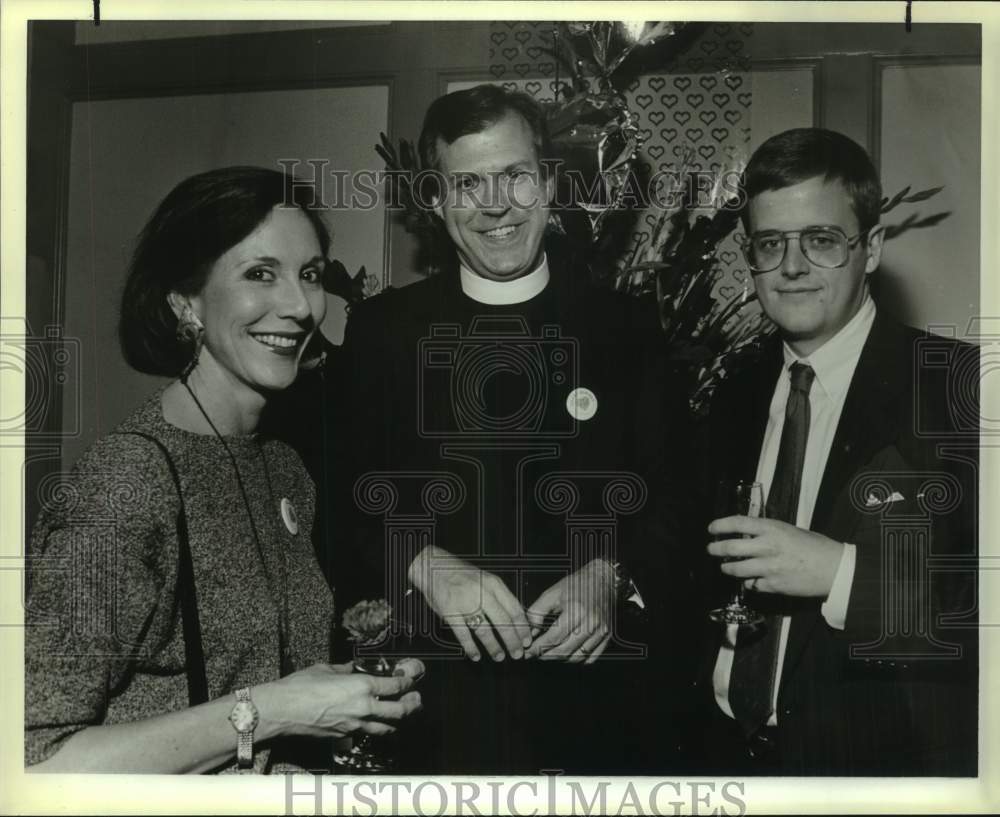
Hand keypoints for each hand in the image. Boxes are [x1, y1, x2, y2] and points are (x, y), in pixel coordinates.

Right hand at [255, 661, 422, 738]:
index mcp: (362, 686)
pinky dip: (377, 728)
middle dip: (413, 705)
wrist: (281, 711)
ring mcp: (355, 725)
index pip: (396, 686)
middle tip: (417, 699)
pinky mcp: (344, 737)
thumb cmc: (300, 687)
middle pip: (400, 711)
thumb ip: (343, 669)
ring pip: (388, 727)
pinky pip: (368, 733)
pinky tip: (377, 724)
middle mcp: (364, 708)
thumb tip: (350, 668)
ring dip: (399, 721)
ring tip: (404, 714)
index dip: (408, 681)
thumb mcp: (325, 669)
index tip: (413, 677)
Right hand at [408, 546, 531, 661]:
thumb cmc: (461, 575)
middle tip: (518, 654)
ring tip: (500, 657)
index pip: (514, 609)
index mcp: (493, 583)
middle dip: (513, 641)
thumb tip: (518, 618)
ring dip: (494, 647)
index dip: (523, 628)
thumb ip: (499, 596)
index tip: (527, 640)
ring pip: (485, 630)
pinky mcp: (449, 612)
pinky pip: (463, 634)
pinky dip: (471, 648)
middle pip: (503, 622)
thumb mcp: (485, 579)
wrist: (432, 565)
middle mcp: (482, 592)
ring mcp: (465, 602)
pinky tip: (476, 656)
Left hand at [525, 559, 614, 663]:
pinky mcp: (607, 636)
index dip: (538, 647)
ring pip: (577, 657)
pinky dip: (577, 660)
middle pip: (565, 650)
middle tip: (535, 655)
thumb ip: (537, 612)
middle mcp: (590, 622)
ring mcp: (601, 631)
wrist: (603, 580)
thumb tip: (530, 632)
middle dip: (546, 656)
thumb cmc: (577, 584)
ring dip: (560, 659)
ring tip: (549, 654)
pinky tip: (567, 654)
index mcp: (576, 610)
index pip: (554, 638)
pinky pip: (591, 657)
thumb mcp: (552, 593)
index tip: (528, 651)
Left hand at [707, 516, 844, 596]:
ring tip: (725, 567)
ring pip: (736, 569)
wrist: (835, 569)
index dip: (720, 525)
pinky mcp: (773, 586)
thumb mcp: (790, 530)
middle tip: (711, 549)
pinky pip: (752, 584)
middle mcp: (767, 547)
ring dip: (727, 568)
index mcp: (772, 529)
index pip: (737, 523)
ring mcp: (769, 568)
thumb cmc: (815, 546)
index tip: (711, 528)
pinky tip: (750, 580)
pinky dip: (749, 582)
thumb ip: (768, 532)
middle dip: (716, 549)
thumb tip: (748, 534)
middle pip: (730, 548)